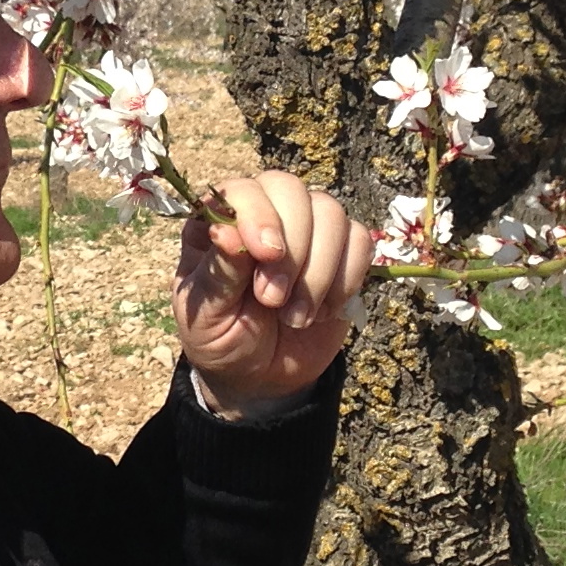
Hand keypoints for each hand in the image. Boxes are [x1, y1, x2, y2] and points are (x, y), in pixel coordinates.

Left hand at [174, 170, 370, 412]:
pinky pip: (360, 241)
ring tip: (295, 317)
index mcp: (218, 222)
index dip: (259, 215)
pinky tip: (323, 311)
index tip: (266, 256)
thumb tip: (223, 231)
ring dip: (318, 272)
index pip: (243, 189)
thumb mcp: (205, 314)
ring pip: (330, 213)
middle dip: (291, 248)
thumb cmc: (221, 339)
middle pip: (290, 189)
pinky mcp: (340, 253)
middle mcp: (264, 214)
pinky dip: (346, 280)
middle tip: (272, 301)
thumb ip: (218, 272)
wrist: (259, 376)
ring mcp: (305, 229)